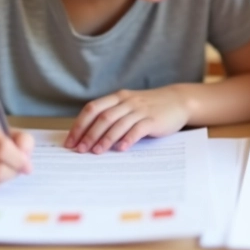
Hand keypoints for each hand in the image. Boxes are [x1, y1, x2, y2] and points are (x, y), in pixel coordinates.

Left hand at [65, 86, 189, 152]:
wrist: (178, 101)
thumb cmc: (150, 107)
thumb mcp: (129, 106)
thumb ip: (112, 116)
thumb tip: (88, 136)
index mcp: (118, 97)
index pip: (93, 108)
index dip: (80, 125)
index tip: (71, 141)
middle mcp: (127, 102)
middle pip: (103, 117)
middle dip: (89, 134)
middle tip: (80, 150)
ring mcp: (141, 110)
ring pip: (118, 123)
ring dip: (105, 139)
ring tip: (96, 152)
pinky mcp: (153, 120)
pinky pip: (138, 129)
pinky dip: (128, 139)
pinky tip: (121, 149)